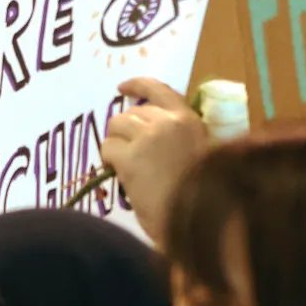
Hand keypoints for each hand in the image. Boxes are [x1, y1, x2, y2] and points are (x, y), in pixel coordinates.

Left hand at [103, 77, 209, 245]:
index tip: (121, 88)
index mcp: (192, 121)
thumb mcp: (195, 156)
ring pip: (116, 126)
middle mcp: (171, 122)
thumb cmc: (198, 194)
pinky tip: (118, 172)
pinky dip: (108, 159)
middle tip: (127, 153)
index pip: (160, 90)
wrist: (196, 219)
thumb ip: (176, 140)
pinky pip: (107, 147)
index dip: (138, 85)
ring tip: (125, 165)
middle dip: (124, 130)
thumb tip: (145, 135)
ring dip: (115, 144)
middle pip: (132, 112)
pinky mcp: (132, 156)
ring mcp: (150, 137)